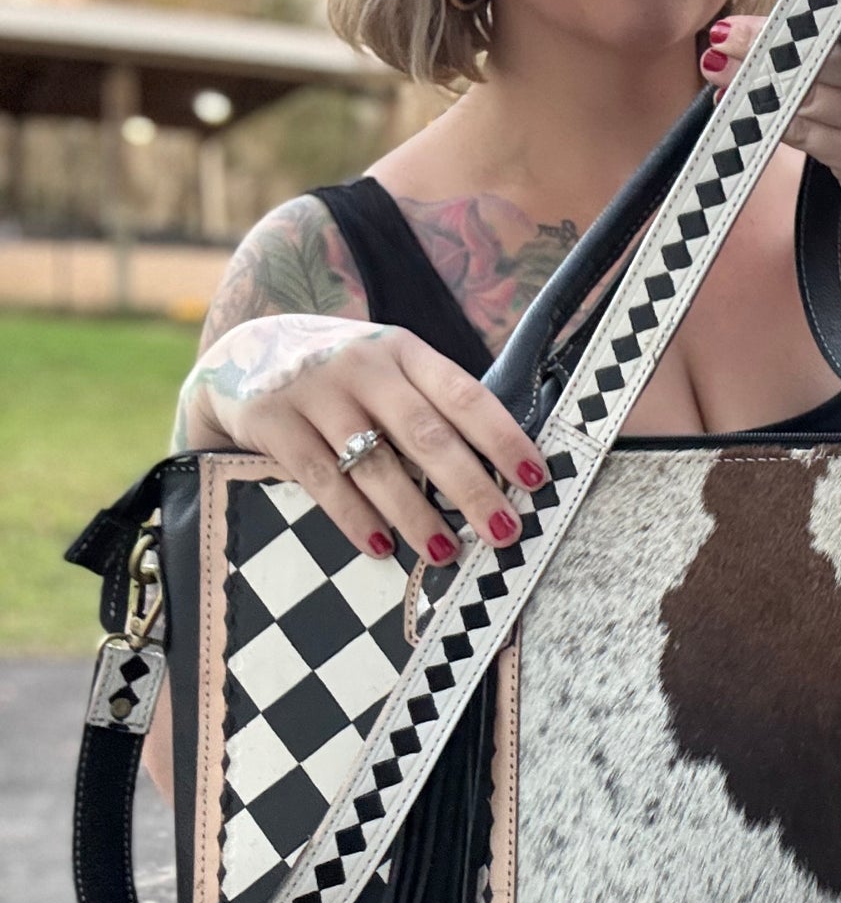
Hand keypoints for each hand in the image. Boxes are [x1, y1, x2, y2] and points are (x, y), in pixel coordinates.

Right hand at [174, 313, 549, 565]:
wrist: (243, 357)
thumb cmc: (341, 378)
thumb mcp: (387, 370)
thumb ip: (430, 407)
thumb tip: (499, 474)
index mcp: (404, 351)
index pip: (465, 394)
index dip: (503, 438)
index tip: (535, 479)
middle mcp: (363, 364)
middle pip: (426, 433)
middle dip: (471, 488)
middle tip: (504, 531)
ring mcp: (315, 391)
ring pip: (375, 462)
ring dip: (415, 514)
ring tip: (445, 552)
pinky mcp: (272, 420)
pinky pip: (321, 479)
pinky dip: (354, 517)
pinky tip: (379, 546)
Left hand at [698, 0, 840, 224]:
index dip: (814, 0)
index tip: (776, 0)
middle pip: (826, 49)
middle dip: (767, 43)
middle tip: (723, 35)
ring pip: (809, 94)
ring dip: (758, 84)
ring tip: (718, 67)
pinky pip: (809, 136)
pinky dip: (776, 124)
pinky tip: (747, 114)